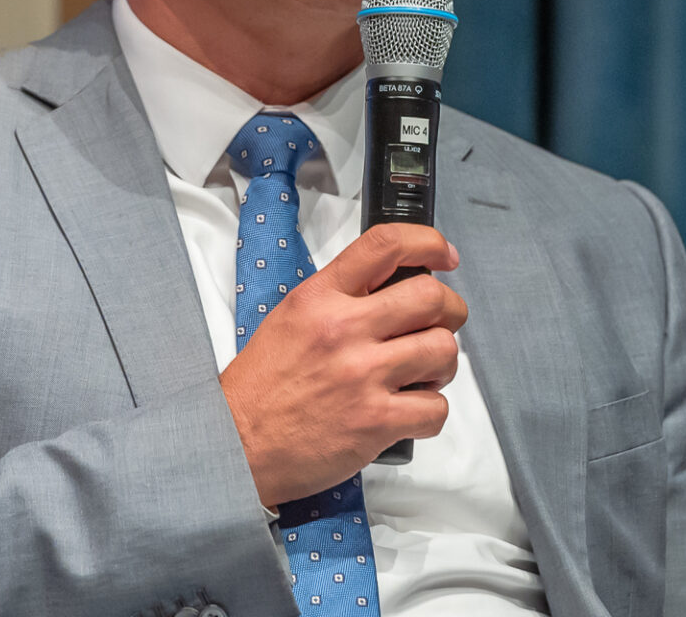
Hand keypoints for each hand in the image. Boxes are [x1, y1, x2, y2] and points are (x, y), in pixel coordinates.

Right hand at [218, 224, 466, 506]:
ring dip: (442, 363)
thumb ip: (339, 299)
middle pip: (431, 297)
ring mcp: (363, 375)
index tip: (444, 256)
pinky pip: (436, 408)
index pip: (386, 246)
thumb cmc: (261, 388)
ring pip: (443, 350)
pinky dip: (431, 412)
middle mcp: (344, 329)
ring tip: (422, 373)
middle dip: (449, 311)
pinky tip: (409, 412)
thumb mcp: (290, 319)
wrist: (235, 443)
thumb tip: (393, 290)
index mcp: (320, 298)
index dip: (428, 243)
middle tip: (439, 325)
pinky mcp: (376, 421)